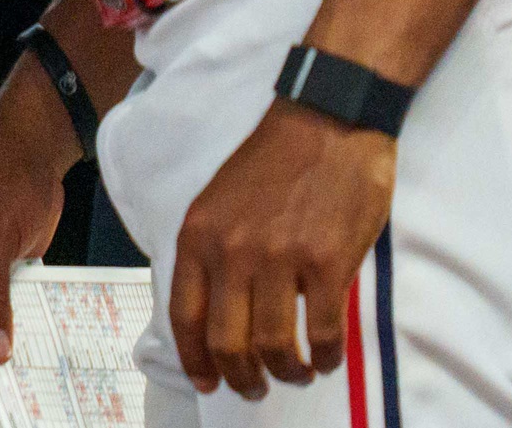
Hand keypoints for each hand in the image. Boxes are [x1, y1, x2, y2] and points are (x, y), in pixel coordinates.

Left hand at [168, 99, 394, 396]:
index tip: (207, 383)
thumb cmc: (274, 161)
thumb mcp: (219, 201)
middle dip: (241, 378)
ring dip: (287, 373)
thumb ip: (212, 251)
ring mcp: (279, 258)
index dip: (194, 359)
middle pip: (226, 342)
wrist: (326, 121)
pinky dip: (326, 357)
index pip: (183, 315)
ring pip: (275, 347)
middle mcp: (231, 250)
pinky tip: (328, 357)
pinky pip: (323, 332)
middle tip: (255, 389)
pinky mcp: (327, 262)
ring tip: (298, 374)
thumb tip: (217, 311)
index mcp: (198, 235)